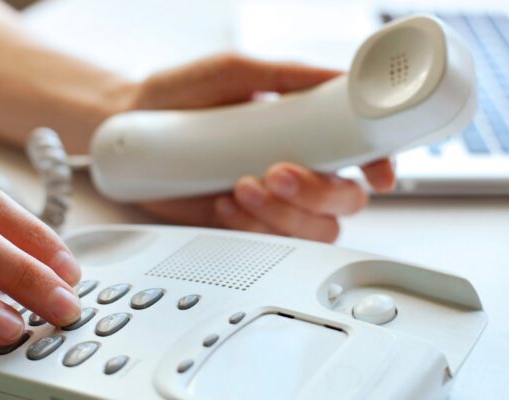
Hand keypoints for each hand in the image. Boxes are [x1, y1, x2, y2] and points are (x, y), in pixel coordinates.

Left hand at [124, 54, 395, 241]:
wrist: (130, 128)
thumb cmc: (181, 95)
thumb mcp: (234, 73)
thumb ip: (286, 75)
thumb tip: (335, 78)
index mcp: (303, 130)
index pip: (360, 152)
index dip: (379, 165)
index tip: (376, 173)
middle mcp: (295, 167)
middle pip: (345, 200)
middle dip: (317, 192)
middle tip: (277, 172)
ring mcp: (270, 201)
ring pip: (314, 229)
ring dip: (283, 213)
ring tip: (242, 184)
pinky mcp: (242, 225)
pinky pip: (269, 243)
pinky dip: (250, 226)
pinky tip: (224, 201)